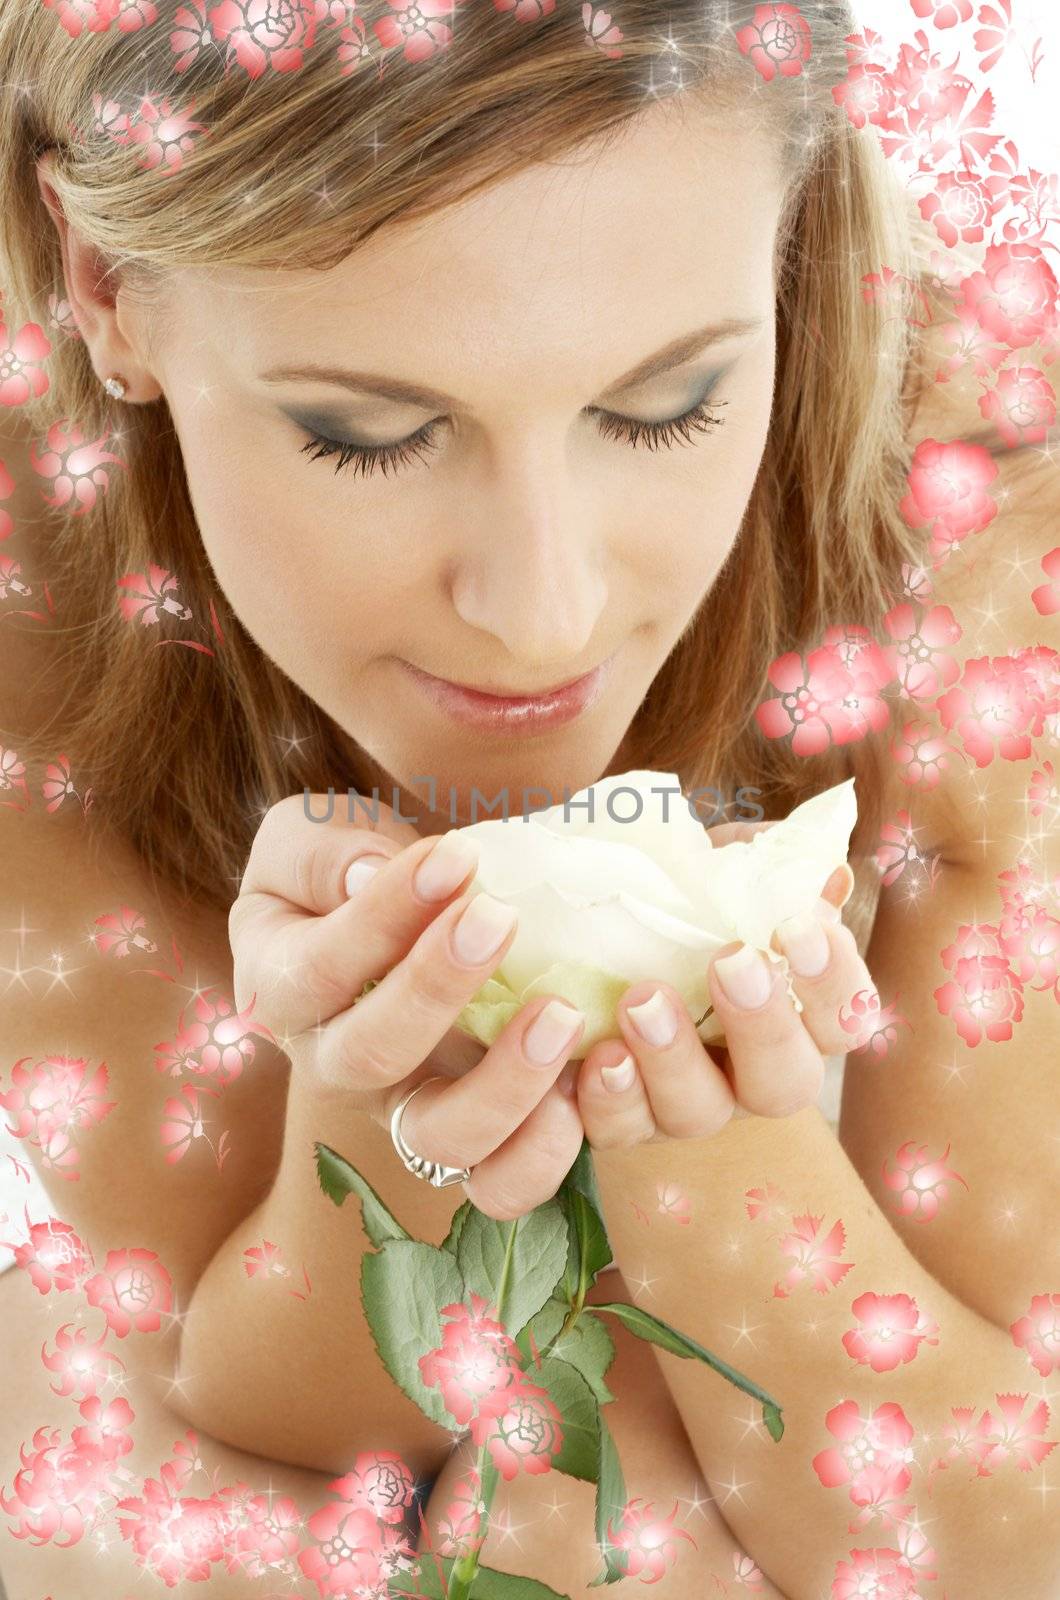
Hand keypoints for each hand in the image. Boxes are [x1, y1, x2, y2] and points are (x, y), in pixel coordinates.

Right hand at [229, 793, 587, 1220]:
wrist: (385, 910)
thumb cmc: (343, 870)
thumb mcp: (309, 834)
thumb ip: (325, 852)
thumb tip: (367, 875)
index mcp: (282, 989)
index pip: (321, 967)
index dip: (386, 915)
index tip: (454, 856)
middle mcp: (334, 1067)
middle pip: (371, 1056)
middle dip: (438, 987)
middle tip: (498, 916)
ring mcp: (405, 1112)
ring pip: (441, 1141)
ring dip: (504, 1086)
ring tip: (559, 1014)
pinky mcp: (473, 1138)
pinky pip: (501, 1182)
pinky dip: (543, 1153)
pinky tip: (580, 1088)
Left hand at [566, 819, 876, 1149]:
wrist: (591, 923)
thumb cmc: (677, 898)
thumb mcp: (720, 868)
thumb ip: (768, 866)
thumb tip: (824, 875)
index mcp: (797, 1016)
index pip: (845, 1018)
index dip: (833, 981)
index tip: (797, 926)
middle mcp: (754, 1073)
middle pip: (787, 1083)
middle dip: (763, 1025)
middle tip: (732, 963)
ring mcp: (691, 1102)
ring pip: (700, 1112)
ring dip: (674, 1059)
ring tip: (642, 1003)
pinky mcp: (624, 1118)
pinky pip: (621, 1128)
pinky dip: (610, 1097)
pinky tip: (599, 1055)